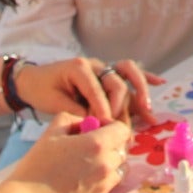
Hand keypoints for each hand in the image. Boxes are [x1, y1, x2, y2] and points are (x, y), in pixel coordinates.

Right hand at [9, 113, 130, 192]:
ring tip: (90, 162)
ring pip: (120, 166)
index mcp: (96, 144)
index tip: (97, 129)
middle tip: (90, 146)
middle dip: (110, 143)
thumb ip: (73, 119)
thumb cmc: (38, 164)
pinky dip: (105, 177)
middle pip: (122, 148)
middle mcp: (106, 163)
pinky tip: (86, 176)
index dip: (111, 126)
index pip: (122, 130)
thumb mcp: (52, 131)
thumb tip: (86, 122)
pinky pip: (112, 182)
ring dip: (110, 161)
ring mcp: (104, 183)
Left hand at [18, 57, 161, 124]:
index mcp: (80, 68)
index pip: (97, 89)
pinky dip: (145, 77)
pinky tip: (160, 82)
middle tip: (121, 122)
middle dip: (122, 102)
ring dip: (140, 89)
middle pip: (117, 79)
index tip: (105, 127)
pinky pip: (129, 74)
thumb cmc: (42, 89)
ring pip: (128, 72)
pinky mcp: (107, 75)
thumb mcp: (54, 102)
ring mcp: (103, 68)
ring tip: (147, 108)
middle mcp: (95, 65)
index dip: (103, 109)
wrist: (32, 79)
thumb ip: (76, 112)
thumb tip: (97, 124)